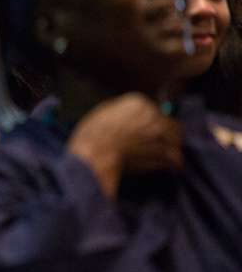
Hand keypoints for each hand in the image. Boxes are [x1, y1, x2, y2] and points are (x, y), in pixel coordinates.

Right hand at [66, 92, 182, 198]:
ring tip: (169, 160)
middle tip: (162, 147)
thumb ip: (122, 114)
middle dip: (168, 137)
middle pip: (172, 125)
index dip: (154, 125)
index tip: (150, 134)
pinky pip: (177, 158)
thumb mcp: (104, 115)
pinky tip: (171, 169)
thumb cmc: (93, 135)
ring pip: (177, 142)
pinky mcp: (165, 152)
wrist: (97, 153)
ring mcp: (162, 133)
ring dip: (173, 151)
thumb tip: (129, 120)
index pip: (156, 111)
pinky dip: (174, 165)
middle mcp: (153, 114)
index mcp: (138, 102)